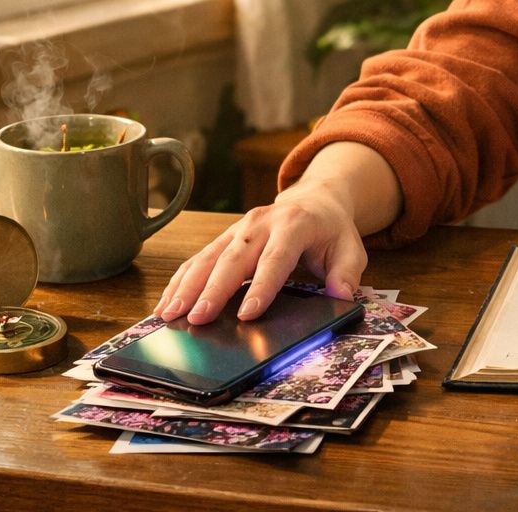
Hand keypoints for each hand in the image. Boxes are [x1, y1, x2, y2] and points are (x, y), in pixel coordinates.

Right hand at [152, 184, 368, 324]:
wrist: (315, 199)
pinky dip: (180, 282)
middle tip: (197, 319)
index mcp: (294, 225)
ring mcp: (239, 228)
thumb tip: (341, 295)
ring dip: (187, 287)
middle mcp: (261, 223)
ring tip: (168, 315)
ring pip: (208, 258)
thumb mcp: (351, 249)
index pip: (276, 259)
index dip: (262, 287)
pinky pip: (198, 259)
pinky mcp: (225, 237)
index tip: (247, 314)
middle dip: (213, 291)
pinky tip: (165, 304)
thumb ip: (347, 273)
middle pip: (234, 259)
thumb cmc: (332, 231)